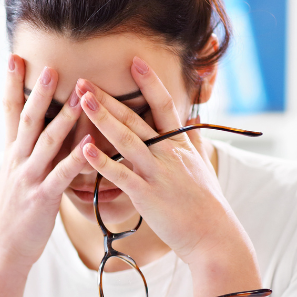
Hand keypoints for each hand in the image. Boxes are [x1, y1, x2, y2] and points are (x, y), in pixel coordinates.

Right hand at [0, 55, 91, 273]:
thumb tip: (41, 135)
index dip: (12, 85)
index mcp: (12, 155)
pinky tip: (90, 146)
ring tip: (79, 95)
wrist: (1, 250)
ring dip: (64, 117)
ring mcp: (30, 179)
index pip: (10, 113)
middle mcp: (18, 162)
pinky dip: (77, 159)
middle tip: (49, 65)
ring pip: (48, 142)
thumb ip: (28, 156)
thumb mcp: (16, 179)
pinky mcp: (43, 198)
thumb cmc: (13, 216)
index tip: (14, 59)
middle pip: (29, 120)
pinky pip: (63, 175)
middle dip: (39, 92)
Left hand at [77, 57, 248, 268]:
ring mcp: (157, 172)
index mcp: (180, 144)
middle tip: (84, 80)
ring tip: (83, 100)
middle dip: (109, 97)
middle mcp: (168, 152)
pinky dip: (102, 162)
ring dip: (103, 118)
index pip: (164, 105)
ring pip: (127, 139)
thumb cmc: (207, 203)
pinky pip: (120, 175)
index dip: (149, 82)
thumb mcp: (203, 165)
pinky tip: (84, 149)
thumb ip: (193, 140)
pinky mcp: (147, 195)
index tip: (134, 61)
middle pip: (136, 118)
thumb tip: (191, 118)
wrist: (213, 235)